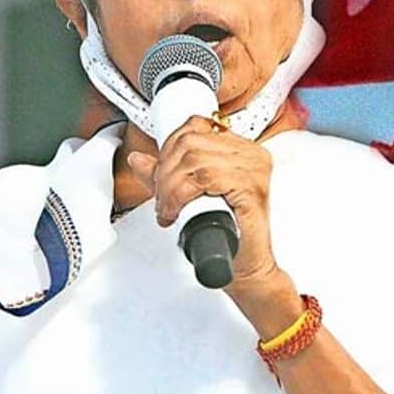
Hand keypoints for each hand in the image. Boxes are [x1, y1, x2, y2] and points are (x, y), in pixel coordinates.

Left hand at [128, 117, 285, 296]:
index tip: (161, 175)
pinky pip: (205, 178)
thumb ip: (166, 176)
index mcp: (242, 149)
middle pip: (190, 141)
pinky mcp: (252, 189)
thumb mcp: (190, 197)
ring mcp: (255, 170)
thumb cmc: (229, 235)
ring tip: (168, 208)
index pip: (196, 126)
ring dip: (170, 186)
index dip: (168, 149)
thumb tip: (138, 159)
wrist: (247, 267)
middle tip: (161, 198)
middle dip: (164, 171)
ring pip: (194, 159)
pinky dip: (181, 195)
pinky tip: (177, 211)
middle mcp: (252, 155)